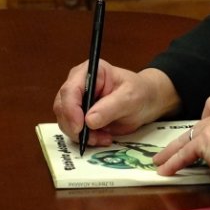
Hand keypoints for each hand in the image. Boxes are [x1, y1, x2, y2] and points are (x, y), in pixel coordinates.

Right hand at [52, 62, 179, 147]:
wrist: (146, 101)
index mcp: (90, 71)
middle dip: (75, 126)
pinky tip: (102, 138)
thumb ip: (110, 107)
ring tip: (104, 138)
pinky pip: (74, 130)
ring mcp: (77, 100)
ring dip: (81, 135)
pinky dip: (85, 138)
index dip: (71, 110)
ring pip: (65, 121)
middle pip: (62, 106)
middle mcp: (78, 84)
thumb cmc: (140, 92)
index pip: (70, 90)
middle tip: (94, 139)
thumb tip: (89, 120)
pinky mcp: (79, 115)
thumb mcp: (130, 98)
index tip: (80, 127)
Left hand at [153, 95, 209, 195]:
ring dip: (173, 150)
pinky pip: (184, 154)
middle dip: (190, 135)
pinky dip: (173, 162)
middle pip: (200, 120)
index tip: (209, 128)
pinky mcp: (205, 141)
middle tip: (180, 146)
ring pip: (187, 137)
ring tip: (161, 160)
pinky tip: (165, 171)